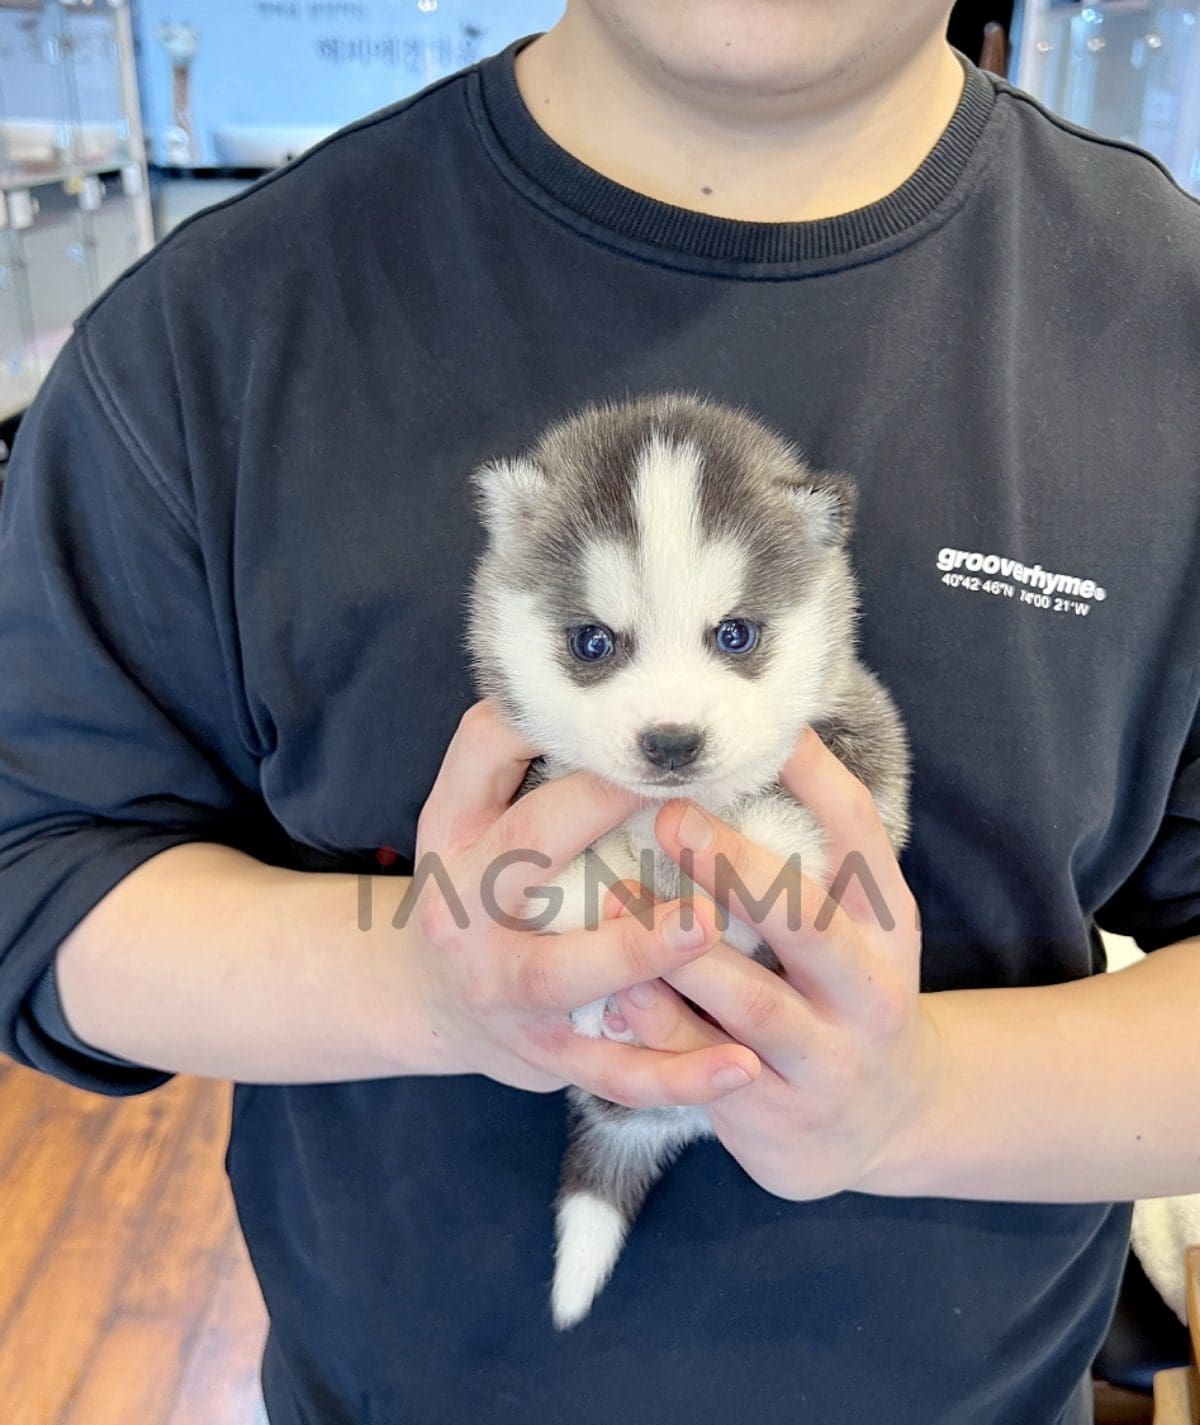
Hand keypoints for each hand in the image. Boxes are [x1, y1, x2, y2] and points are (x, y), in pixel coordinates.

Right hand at [405, 701, 762, 1108]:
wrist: (439, 1000)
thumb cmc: (493, 883)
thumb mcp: (483, 816)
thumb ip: (530, 759)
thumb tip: (626, 682)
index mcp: (455, 828)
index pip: (484, 748)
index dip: (551, 716)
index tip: (631, 699)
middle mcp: (463, 904)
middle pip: (526, 847)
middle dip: (600, 812)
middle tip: (683, 791)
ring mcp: (499, 986)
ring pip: (561, 971)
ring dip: (634, 949)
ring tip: (706, 926)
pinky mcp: (540, 1052)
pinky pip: (611, 1066)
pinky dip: (676, 1072)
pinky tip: (741, 1065)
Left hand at [611, 726, 940, 1199]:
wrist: (882, 1124)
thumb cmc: (843, 989)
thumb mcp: (854, 921)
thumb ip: (810, 849)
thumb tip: (746, 738)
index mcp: (885, 920)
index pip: (858, 832)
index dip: (810, 774)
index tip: (752, 726)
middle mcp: (868, 986)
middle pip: (806, 919)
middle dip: (735, 865)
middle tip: (669, 813)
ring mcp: (827, 1055)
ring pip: (753, 1000)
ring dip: (682, 950)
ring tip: (620, 893)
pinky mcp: (777, 1112)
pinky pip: (704, 1065)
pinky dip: (658, 1023)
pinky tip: (614, 988)